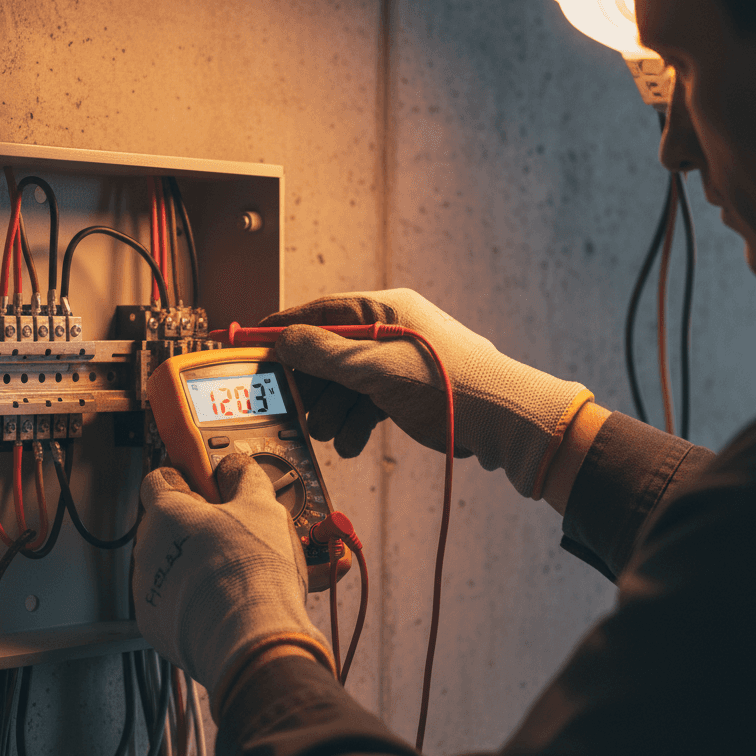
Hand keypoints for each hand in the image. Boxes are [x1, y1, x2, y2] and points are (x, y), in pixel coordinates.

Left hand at [133, 453, 333, 704]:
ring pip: (168, 564)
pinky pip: (170, 601)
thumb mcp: (262, 507)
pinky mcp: (155, 624)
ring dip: (192, 564)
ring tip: (232, 575)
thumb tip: (235, 468)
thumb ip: (244, 478)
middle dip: (194, 526)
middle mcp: (147, 548)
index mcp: (167, 512)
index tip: (207, 487)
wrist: (248, 640)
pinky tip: (222, 603)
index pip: (160, 479)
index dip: (186, 479)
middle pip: (165, 524)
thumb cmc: (252, 571)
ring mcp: (147, 588)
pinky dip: (190, 600)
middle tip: (231, 535)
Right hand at [265, 289, 592, 497]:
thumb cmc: (449, 384)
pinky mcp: (404, 393)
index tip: (252, 346)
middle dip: (310, 385)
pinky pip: (365, 404)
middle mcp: (387, 333)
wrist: (503, 422)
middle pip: (327, 354)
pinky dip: (354, 424)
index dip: (283, 329)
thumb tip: (283, 340)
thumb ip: (325, 355)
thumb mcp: (377, 369)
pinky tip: (351, 443)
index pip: (320, 313)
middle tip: (292, 408)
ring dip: (331, 411)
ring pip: (344, 384)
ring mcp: (395, 364)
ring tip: (325, 433)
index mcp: (383, 312)